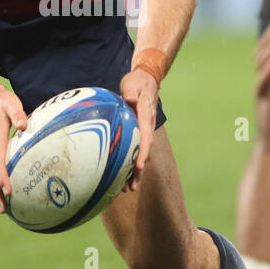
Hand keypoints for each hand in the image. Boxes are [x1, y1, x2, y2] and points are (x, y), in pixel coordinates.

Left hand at [119, 67, 158, 192]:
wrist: (147, 80)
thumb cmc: (137, 82)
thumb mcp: (133, 84)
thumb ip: (131, 92)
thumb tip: (131, 99)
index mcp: (146, 117)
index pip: (146, 137)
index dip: (143, 153)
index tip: (139, 166)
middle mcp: (147, 127)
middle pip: (145, 152)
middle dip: (139, 170)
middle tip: (131, 186)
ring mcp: (144, 131)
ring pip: (142, 154)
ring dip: (136, 172)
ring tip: (127, 188)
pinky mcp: (139, 132)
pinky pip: (136, 150)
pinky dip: (131, 163)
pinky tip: (122, 175)